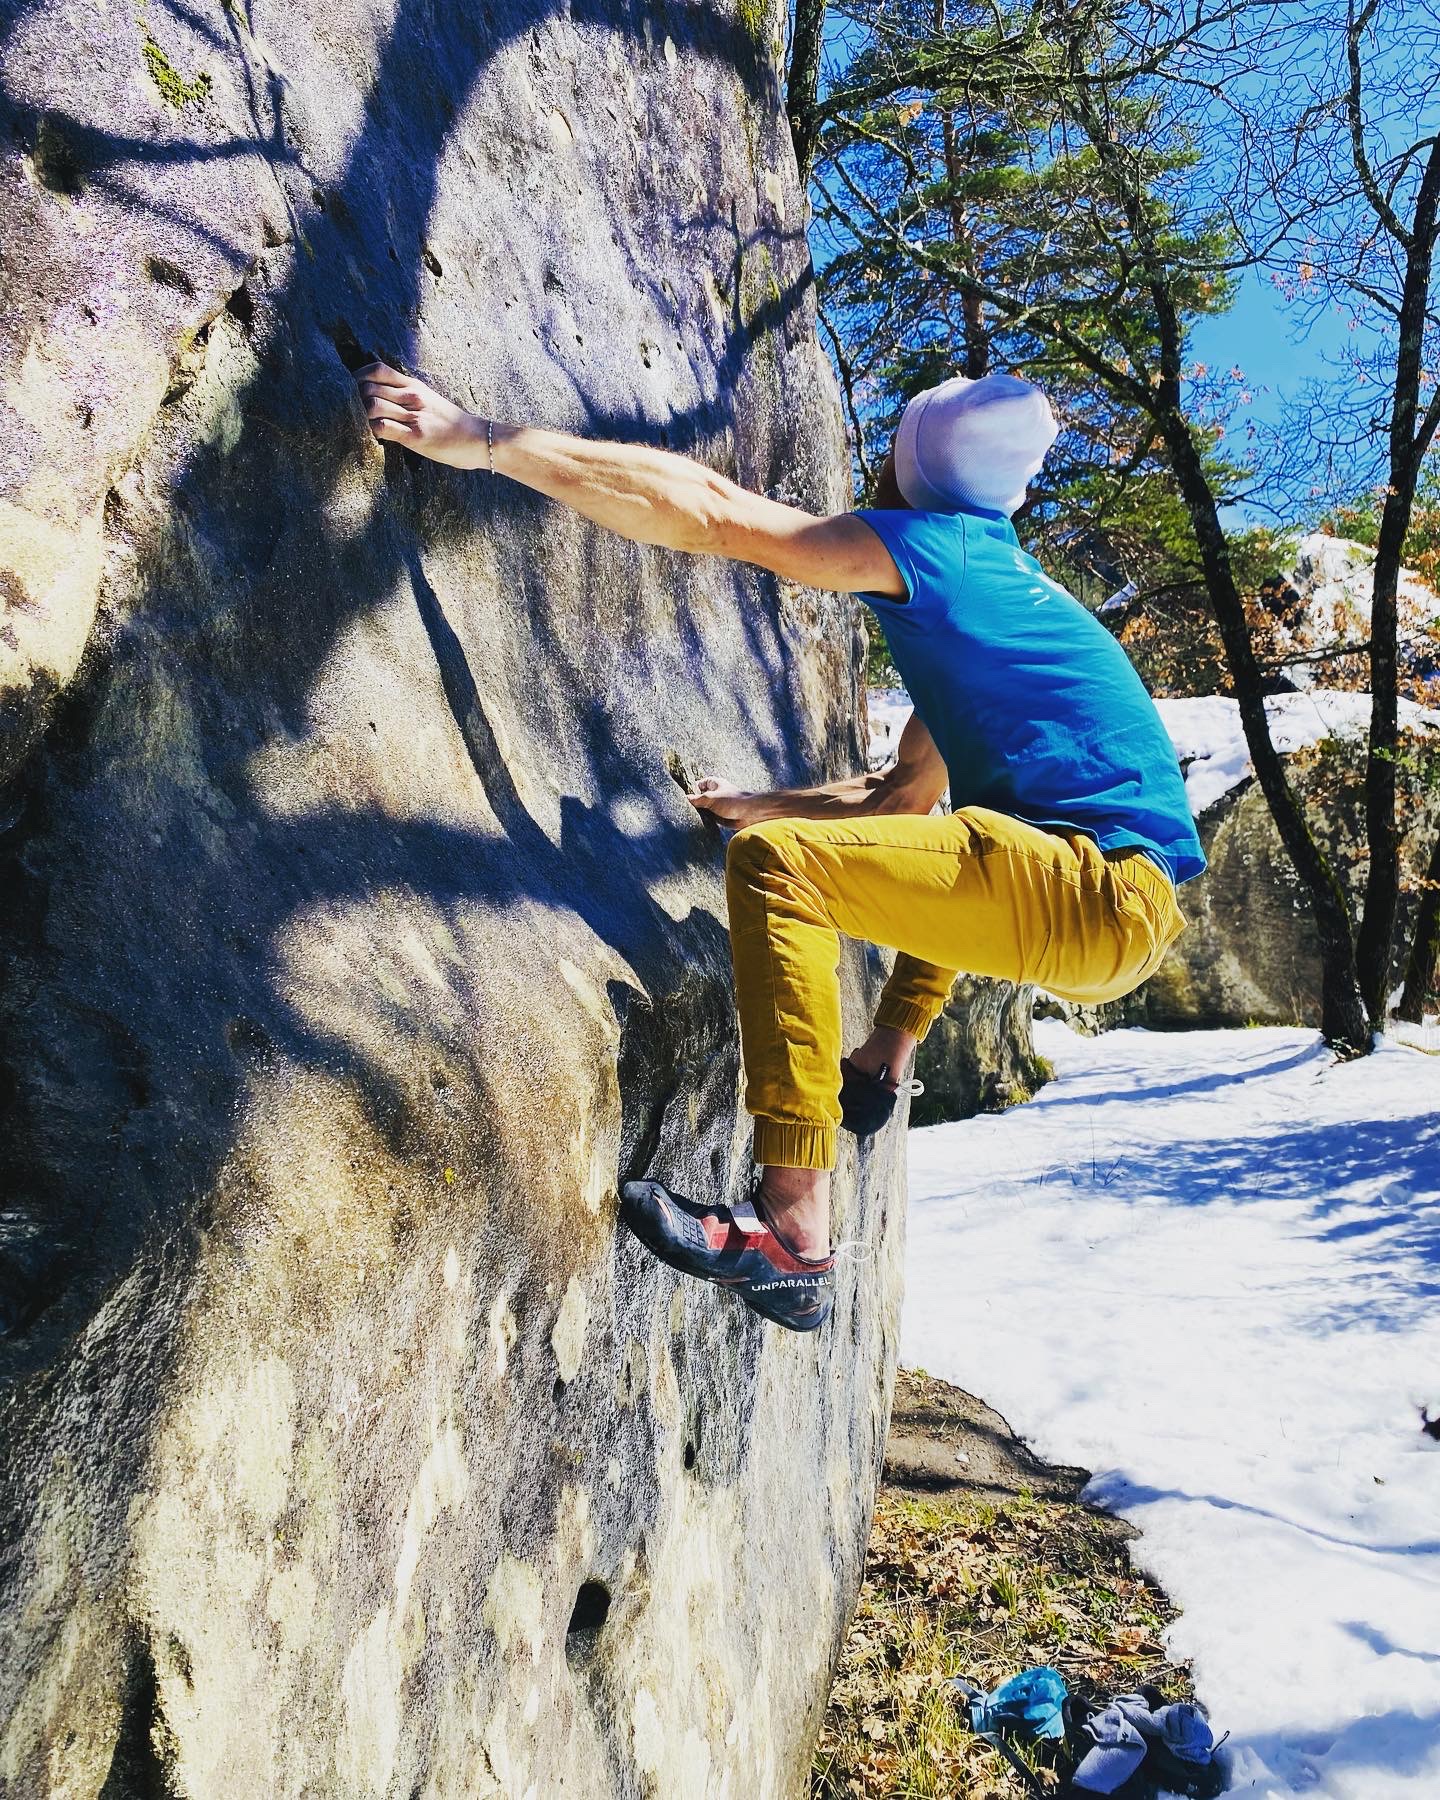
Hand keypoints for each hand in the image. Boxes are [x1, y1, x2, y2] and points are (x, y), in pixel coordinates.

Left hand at [355, 361, 485, 467]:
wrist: (478, 438)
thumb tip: (383, 396)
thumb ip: (407, 394)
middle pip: (368, 387)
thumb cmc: (452, 423)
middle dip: (354, 400)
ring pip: (371, 405)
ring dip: (361, 416)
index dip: (358, 378)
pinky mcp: (415, 436)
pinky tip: (375, 438)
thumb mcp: (429, 399)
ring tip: (363, 426)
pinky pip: (382, 428)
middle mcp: (412, 396)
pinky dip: (371, 432)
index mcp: (413, 385)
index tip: (352, 391)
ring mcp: (413, 416)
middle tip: (354, 413)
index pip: (376, 370)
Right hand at [687, 777, 762, 829]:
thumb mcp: (711, 798)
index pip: (696, 785)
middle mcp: (713, 794)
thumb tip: (686, 798)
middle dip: (691, 804)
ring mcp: (715, 806)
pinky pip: (706, 818)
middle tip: (680, 809)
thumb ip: (698, 799)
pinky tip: (694, 824)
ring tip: (685, 817)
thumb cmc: (733, 801)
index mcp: (712, 784)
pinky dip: (702, 821)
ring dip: (696, 813)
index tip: (679, 797)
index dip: (688, 790)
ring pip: (701, 809)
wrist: (750, 813)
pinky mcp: (717, 816)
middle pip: (697, 798)